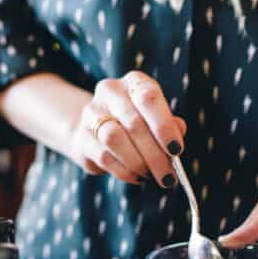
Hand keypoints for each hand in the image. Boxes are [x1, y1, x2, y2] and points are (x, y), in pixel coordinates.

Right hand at [68, 71, 186, 186]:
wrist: (96, 129)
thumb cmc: (137, 123)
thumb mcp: (157, 118)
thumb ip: (170, 126)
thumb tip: (175, 141)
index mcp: (134, 82)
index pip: (148, 98)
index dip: (163, 126)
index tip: (176, 150)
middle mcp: (110, 92)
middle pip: (133, 123)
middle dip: (154, 155)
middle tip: (167, 176)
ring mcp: (91, 114)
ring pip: (115, 139)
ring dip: (137, 163)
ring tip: (150, 174)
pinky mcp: (82, 138)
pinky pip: (104, 157)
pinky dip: (124, 171)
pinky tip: (136, 176)